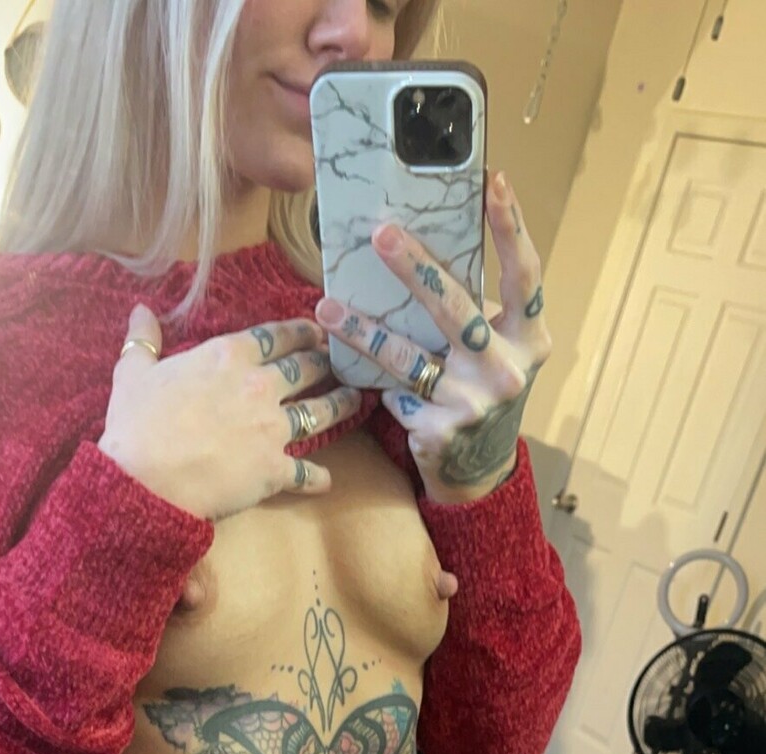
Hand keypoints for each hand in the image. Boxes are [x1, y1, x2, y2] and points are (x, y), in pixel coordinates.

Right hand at [99, 303, 363, 523]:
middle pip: (307, 369)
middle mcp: (259, 386)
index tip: (318, 331)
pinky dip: (319, 478)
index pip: (277, 335)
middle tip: (344, 361)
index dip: (302, 331)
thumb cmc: (136, 426)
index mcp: (228, 356)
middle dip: (328, 363)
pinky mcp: (274, 470)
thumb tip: (140, 311)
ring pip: (321, 412)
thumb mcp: (132, 374)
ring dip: (342, 405)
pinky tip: (328, 480)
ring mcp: (272, 429)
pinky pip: (306, 472)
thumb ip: (143, 341)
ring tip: (358, 401)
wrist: (146, 480)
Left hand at [314, 171, 552, 505]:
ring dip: (364, 331)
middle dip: (416, 269)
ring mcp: (473, 404)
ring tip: (327, 308)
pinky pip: (395, 394)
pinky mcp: (440, 431)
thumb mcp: (496, 347)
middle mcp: (506, 369)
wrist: (479, 469)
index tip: (493, 182)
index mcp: (529, 338)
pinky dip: (374, 381)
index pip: (525, 275)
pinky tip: (351, 370)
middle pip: (458, 310)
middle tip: (381, 234)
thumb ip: (478, 308)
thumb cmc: (482, 387)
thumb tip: (423, 242)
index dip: (511, 228)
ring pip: (409, 358)